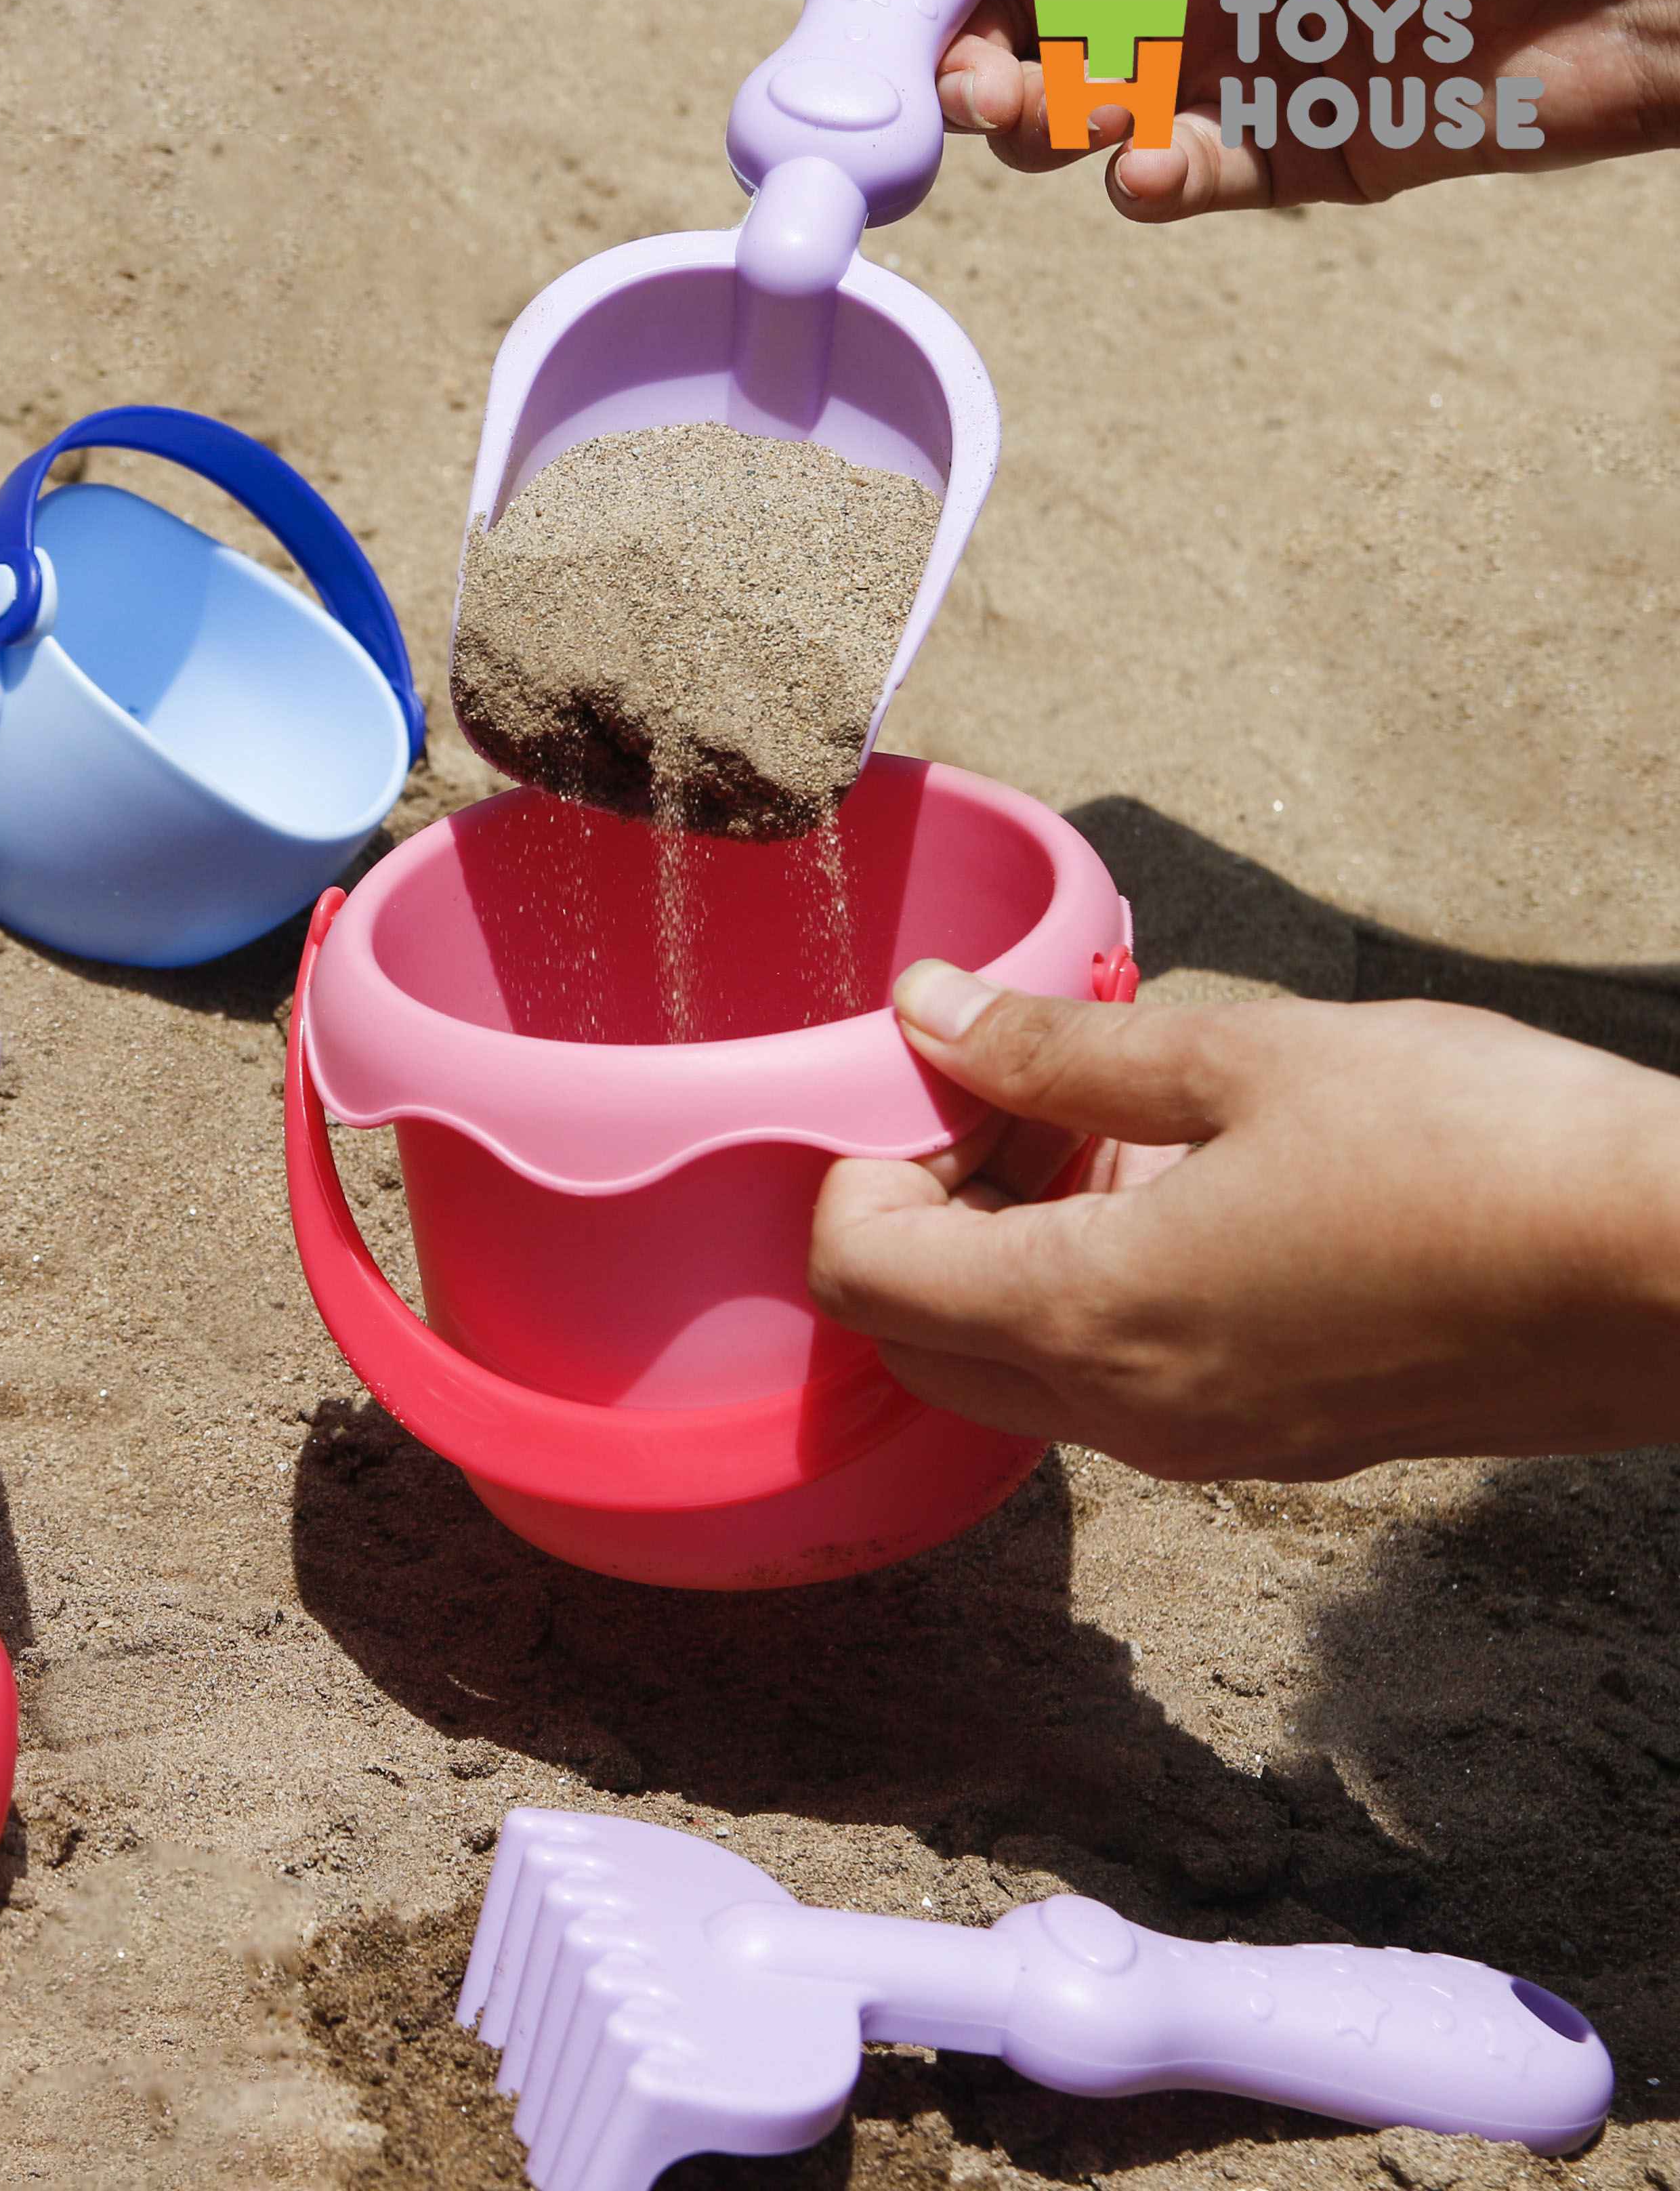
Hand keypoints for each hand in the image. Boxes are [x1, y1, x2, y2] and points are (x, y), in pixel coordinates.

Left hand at [808, 959, 1679, 1479]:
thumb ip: (1059, 1049)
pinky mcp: (1273, 1440)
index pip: (862, 1276)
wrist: (1678, 1270)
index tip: (935, 1081)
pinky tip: (1177, 1183)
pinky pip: (1117, 1381)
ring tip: (1105, 1120)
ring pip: (1017, 1363)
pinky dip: (1095, 1290)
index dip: (858, 1168)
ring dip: (1011, 1248)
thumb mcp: (1247, 1057)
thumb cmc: (1474, 1148)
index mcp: (1092, 1318)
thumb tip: (926, 1011)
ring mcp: (1205, 1445)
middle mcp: (1127, 1415)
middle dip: (920, 1213)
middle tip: (1004, 1098)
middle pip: (919, 1336)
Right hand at [865, 0, 1679, 215]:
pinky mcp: (1282, 149)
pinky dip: (1150, 179)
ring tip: (1052, 122)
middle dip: (984, 56)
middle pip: (1036, 17)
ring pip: (1089, 105)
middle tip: (959, 91)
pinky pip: (1178, 175)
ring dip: (1050, 122)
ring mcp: (1234, 55)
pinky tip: (1152, 167)